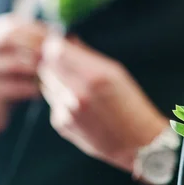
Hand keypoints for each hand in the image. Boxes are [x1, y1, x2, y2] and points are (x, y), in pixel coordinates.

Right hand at [0, 15, 47, 145]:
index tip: (57, 37)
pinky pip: (14, 86)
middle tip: (58, 54)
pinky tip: (43, 91)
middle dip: (37, 46)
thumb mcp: (13, 54)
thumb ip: (29, 41)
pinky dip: (31, 88)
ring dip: (38, 68)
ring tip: (55, 73)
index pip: (11, 24)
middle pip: (10, 39)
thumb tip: (60, 32)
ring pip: (14, 63)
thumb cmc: (5, 77)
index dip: (36, 30)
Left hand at [38, 33, 167, 171]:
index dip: (55, 46)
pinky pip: (53, 102)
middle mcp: (76, 95)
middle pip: (47, 67)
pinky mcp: (61, 124)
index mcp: (93, 77)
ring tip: (79, 87)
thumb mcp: (116, 74)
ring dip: (57, 81)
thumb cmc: (131, 105)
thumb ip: (87, 56)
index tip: (61, 46)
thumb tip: (67, 40)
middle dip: (54, 63)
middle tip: (69, 65)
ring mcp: (66, 112)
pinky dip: (61, 99)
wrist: (136, 144)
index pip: (54, 51)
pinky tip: (81, 106)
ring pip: (47, 85)